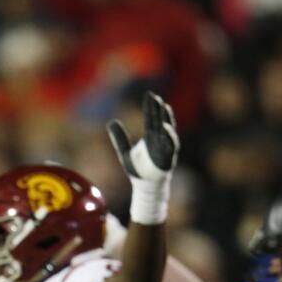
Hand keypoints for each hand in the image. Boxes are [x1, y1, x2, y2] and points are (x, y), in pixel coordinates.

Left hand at [106, 92, 178, 224]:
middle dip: (158, 109)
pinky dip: (169, 136)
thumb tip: (111, 122)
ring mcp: (165, 148)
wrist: (144, 186)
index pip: (151, 118)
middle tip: (155, 97)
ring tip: (164, 108)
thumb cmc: (137, 169)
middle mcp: (159, 139)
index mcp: (150, 136)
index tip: (150, 94)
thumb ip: (119, 138)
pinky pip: (170, 145)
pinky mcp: (168, 157)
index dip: (151, 107)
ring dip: (166, 119)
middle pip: (159, 121)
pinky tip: (165, 128)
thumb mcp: (124, 152)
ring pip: (167, 130)